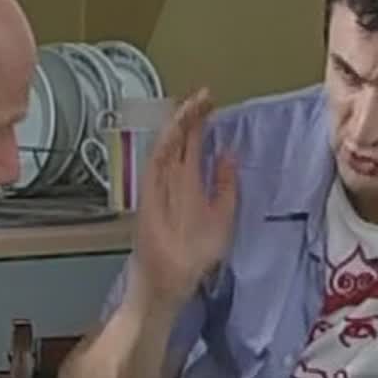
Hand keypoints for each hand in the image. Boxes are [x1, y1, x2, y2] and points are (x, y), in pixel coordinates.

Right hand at [129, 89, 238, 308]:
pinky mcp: (148, 198)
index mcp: (189, 185)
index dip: (201, 122)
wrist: (172, 284)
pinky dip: (163, 147)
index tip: (212, 102)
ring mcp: (158, 188)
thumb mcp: (222, 218)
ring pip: (167, 147)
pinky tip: (173, 130)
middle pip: (180, 140)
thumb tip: (229, 154)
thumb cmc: (194, 257)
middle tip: (204, 93)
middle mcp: (172, 181)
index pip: (194, 145)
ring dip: (178, 125)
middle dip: (191, 116)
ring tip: (193, 103)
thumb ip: (226, 188)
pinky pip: (154, 167)